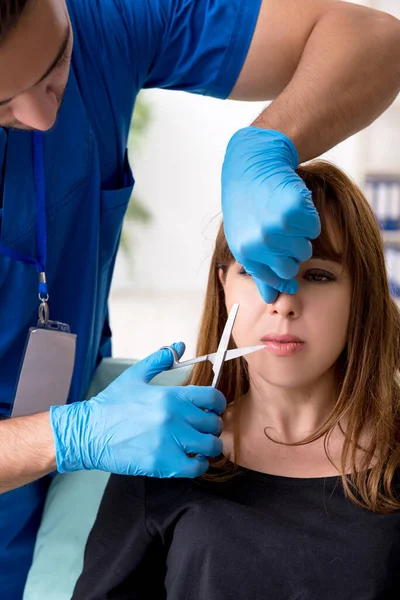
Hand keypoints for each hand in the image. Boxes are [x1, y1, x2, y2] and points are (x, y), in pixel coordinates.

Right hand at [50, 344, 225, 477]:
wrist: (88, 433)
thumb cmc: (110, 404)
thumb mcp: (134, 376)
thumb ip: (160, 359)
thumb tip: (180, 345)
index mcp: (171, 395)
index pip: (213, 398)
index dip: (217, 404)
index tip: (211, 409)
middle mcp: (174, 417)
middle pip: (214, 423)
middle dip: (211, 426)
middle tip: (202, 429)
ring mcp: (169, 442)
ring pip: (210, 446)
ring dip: (208, 446)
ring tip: (198, 445)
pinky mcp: (162, 464)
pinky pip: (196, 467)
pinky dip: (198, 464)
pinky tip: (189, 459)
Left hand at [222, 127, 320, 302]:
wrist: (252, 165)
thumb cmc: (248, 205)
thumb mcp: (244, 240)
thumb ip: (259, 270)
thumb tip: (273, 299)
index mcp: (246, 253)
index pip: (276, 280)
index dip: (284, 271)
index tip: (285, 258)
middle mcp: (260, 243)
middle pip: (293, 266)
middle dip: (291, 251)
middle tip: (281, 231)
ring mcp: (276, 226)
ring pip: (305, 247)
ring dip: (299, 234)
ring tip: (284, 216)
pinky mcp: (293, 210)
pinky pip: (313, 227)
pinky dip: (308, 217)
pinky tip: (292, 204)